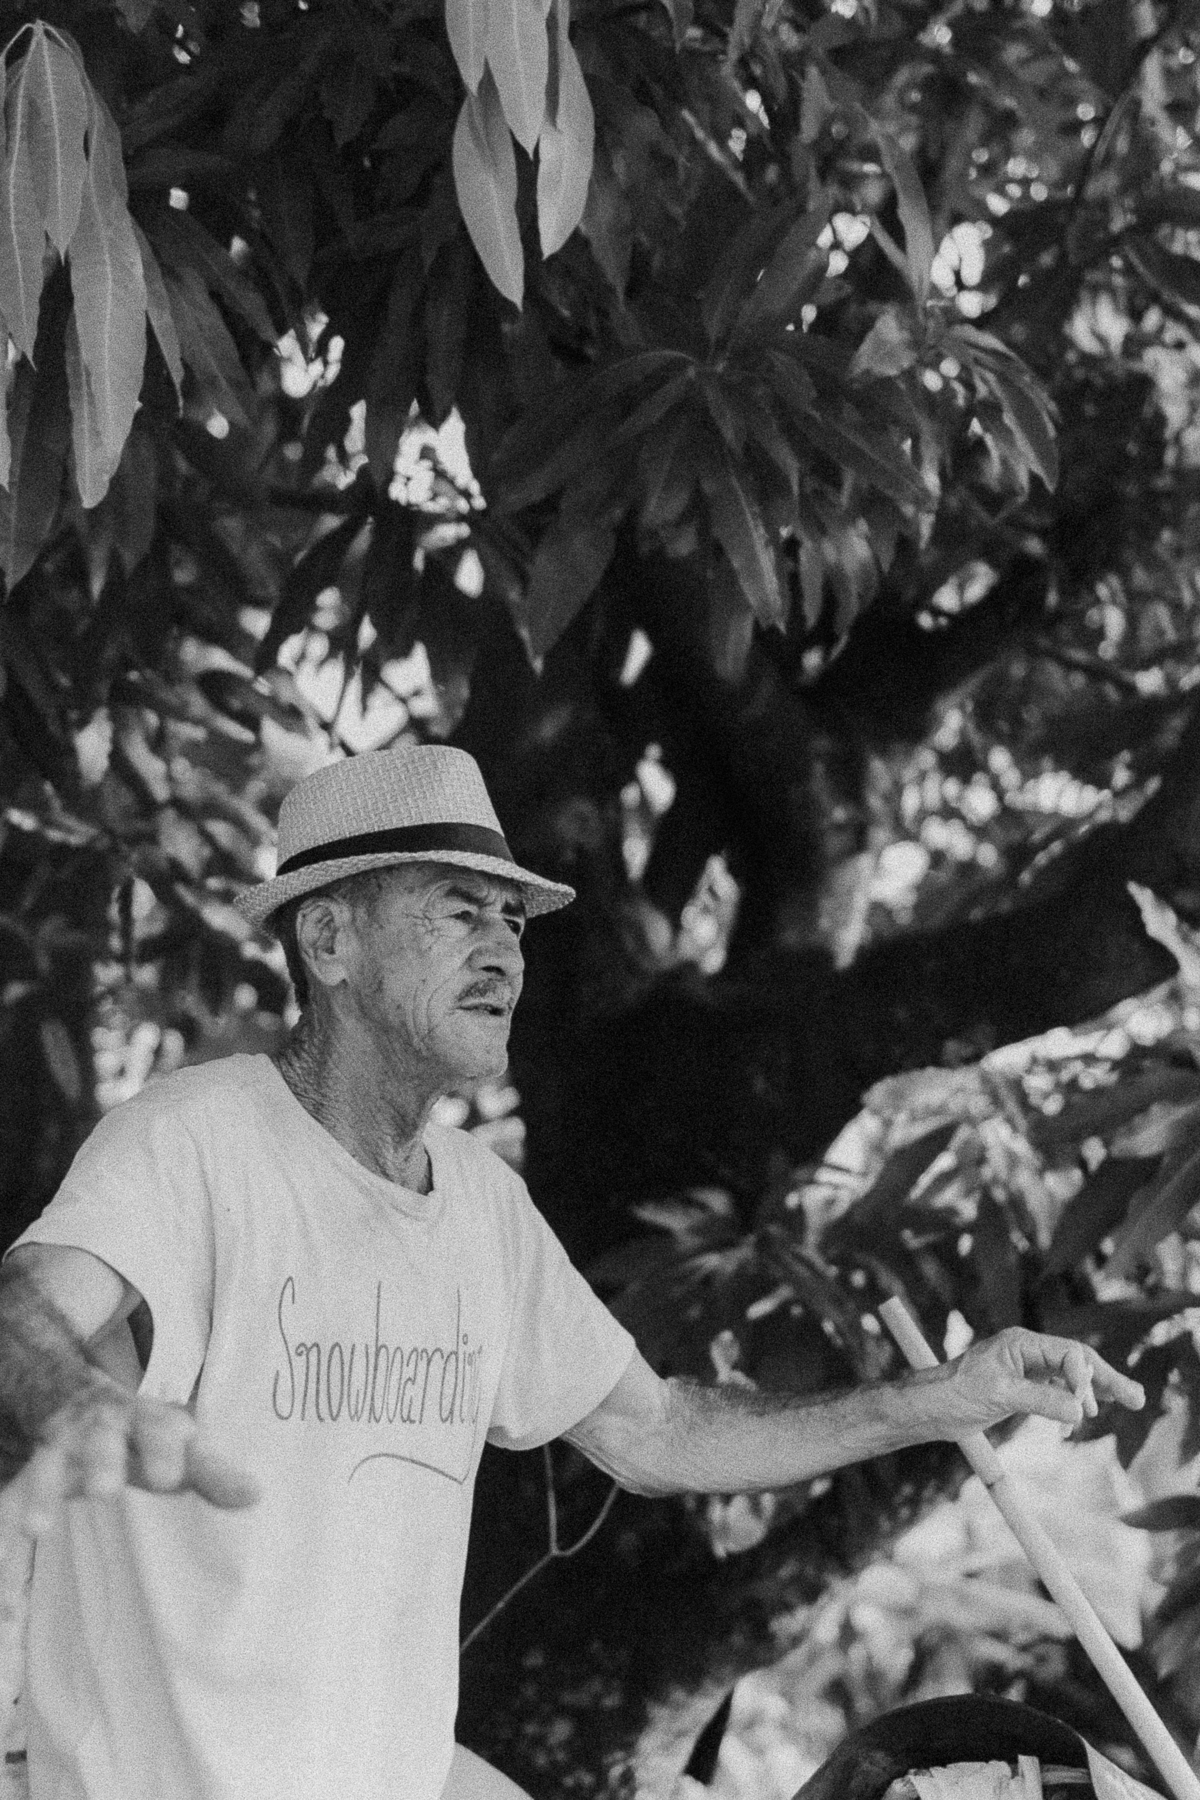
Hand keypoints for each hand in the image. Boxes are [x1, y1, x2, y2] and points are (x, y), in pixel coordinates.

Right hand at [4, 1377, 259, 1539]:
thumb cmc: (142, 1434)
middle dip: (106, 1459)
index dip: (166, 1450)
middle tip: (106, 1490)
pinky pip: (32, 1478)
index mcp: (150, 1419)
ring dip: (55, 1483)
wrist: (80, 1394)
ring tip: (51, 1519)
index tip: (169, 1479)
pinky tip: (21, 1534)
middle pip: (109, 1436)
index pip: (162, 1429)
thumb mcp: (177, 1448)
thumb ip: (212, 1472)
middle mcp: (110, 1423)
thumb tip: (256, 1494)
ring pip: (63, 1455)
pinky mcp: (45, 1456)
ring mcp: (73, 1437)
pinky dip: (26, 1502)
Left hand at [936, 1327, 1145, 1437]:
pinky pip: (1056, 1388)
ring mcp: (1024, 1368)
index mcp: (1020, 1342)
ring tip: (1128, 1401)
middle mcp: (1026, 1350)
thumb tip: (1081, 1411)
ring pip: (1069, 1375)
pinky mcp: (1020, 1385)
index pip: (1068, 1354)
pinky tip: (1091, 1409)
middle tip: (1137, 1399)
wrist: (927, 1407)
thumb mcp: (1000, 1396)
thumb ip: (1041, 1401)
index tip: (1090, 1408)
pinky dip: (1076, 1399)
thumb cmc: (954, 1393)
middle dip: (1106, 1379)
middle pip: (1076, 1361)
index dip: (1085, 1379)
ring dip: (1096, 1389)